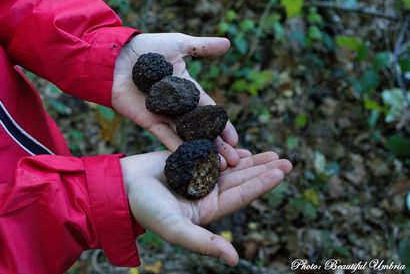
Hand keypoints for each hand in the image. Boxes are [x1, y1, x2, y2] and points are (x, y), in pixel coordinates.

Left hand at [113, 33, 238, 169]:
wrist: (117, 55)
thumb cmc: (147, 48)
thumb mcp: (178, 44)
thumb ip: (202, 47)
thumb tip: (228, 43)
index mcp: (188, 90)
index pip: (210, 111)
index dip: (223, 126)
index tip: (236, 140)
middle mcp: (178, 107)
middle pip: (201, 129)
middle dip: (218, 145)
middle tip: (234, 161)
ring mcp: (163, 116)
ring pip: (186, 136)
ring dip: (202, 151)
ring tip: (218, 166)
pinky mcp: (148, 121)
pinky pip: (165, 136)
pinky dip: (177, 147)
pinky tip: (191, 159)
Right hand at [121, 149, 292, 265]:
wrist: (124, 187)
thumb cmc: (147, 209)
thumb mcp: (176, 229)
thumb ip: (205, 244)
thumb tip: (235, 261)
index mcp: (208, 210)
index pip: (241, 196)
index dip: (262, 184)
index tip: (281, 172)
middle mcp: (208, 194)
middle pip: (242, 180)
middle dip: (264, 170)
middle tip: (286, 161)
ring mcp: (200, 177)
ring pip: (232, 168)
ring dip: (253, 161)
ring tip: (274, 154)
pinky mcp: (190, 160)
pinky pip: (215, 155)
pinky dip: (231, 152)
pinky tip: (245, 149)